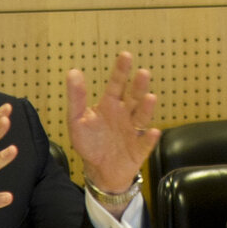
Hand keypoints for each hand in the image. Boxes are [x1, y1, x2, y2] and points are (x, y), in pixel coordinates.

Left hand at [68, 51, 158, 209]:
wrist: (100, 172)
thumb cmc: (90, 143)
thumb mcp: (77, 120)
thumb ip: (76, 98)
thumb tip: (73, 72)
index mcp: (110, 105)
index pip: (116, 85)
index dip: (121, 71)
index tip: (126, 55)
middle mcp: (125, 115)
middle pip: (133, 97)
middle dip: (138, 86)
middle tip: (143, 73)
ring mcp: (133, 131)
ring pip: (142, 117)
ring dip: (147, 108)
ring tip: (150, 98)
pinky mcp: (139, 149)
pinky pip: (145, 143)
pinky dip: (150, 138)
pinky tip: (153, 132)